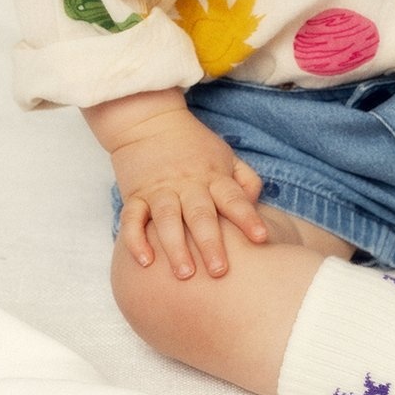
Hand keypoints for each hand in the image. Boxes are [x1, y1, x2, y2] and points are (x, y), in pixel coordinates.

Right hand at [83, 91, 266, 278]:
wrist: (149, 120)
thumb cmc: (193, 143)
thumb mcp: (226, 155)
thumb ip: (245, 180)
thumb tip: (255, 204)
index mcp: (213, 176)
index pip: (234, 198)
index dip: (248, 217)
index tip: (261, 238)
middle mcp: (188, 184)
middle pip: (201, 215)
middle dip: (210, 243)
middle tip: (219, 271)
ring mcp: (160, 190)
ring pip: (167, 220)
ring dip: (175, 247)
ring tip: (184, 273)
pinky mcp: (135, 194)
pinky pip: (132, 219)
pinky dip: (136, 240)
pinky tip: (145, 261)